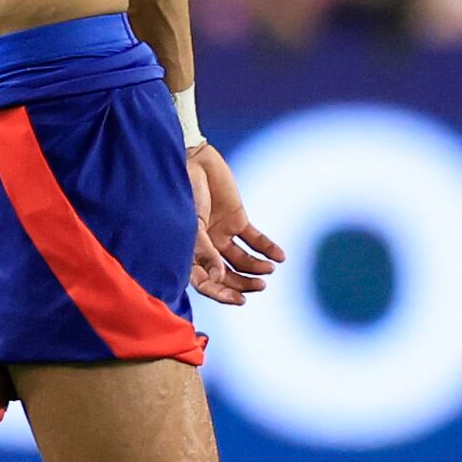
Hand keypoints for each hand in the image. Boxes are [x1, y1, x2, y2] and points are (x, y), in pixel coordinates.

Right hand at [186, 139, 284, 306]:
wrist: (192, 161)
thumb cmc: (182, 193)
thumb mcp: (191, 226)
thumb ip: (204, 252)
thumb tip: (219, 278)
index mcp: (188, 252)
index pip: (205, 282)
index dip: (221, 293)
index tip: (241, 301)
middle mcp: (205, 248)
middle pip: (227, 275)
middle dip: (243, 284)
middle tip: (260, 288)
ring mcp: (221, 234)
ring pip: (242, 260)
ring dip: (257, 268)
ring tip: (269, 269)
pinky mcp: (237, 220)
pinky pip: (255, 240)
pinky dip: (268, 248)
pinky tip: (279, 256)